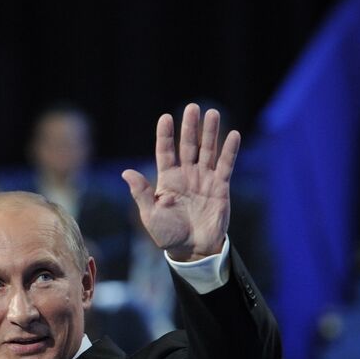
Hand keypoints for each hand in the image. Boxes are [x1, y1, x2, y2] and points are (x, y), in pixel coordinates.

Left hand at [123, 103, 238, 261]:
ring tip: (212, 113)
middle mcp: (186, 175)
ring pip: (207, 150)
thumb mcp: (150, 216)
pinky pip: (226, 165)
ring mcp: (204, 179)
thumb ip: (141, 193)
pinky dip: (230, 150)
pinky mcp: (220, 187)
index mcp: (167, 180)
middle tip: (192, 107)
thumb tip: (126, 172)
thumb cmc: (168, 235)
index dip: (165, 135)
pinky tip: (233, 134)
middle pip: (188, 145)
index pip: (165, 152)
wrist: (192, 251)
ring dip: (210, 132)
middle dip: (190, 127)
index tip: (165, 118)